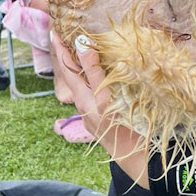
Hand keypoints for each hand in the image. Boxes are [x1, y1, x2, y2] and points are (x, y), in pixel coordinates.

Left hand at [51, 33, 148, 187]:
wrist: (141, 163)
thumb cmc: (129, 129)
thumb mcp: (108, 97)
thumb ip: (95, 72)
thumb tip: (81, 45)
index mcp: (86, 101)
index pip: (69, 70)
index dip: (62, 50)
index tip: (54, 32)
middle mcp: (86, 109)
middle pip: (72, 78)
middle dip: (67, 57)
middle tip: (62, 37)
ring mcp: (93, 116)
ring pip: (82, 87)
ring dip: (78, 68)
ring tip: (77, 51)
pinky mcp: (102, 120)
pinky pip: (91, 95)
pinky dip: (89, 80)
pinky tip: (96, 76)